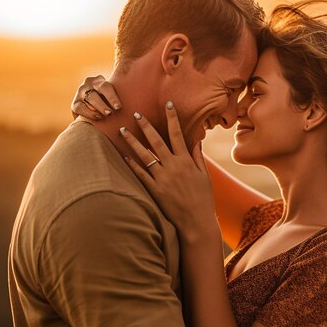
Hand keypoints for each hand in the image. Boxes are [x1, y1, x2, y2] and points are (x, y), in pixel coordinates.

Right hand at [71, 75, 121, 120]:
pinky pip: (80, 107)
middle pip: (97, 91)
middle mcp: (89, 84)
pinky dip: (88, 113)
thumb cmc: (110, 104)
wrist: (92, 110)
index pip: (106, 86)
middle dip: (104, 103)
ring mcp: (80, 92)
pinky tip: (97, 117)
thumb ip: (122, 99)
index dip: (112, 97)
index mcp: (99, 80)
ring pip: (89, 98)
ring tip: (105, 115)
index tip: (119, 107)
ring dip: (98, 107)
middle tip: (110, 113)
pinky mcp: (74, 103)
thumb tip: (141, 102)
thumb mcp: (114, 98)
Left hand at [120, 102, 218, 240]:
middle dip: (145, 126)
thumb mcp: (204, 176)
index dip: (172, 118)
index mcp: (186, 161)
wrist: (196, 222)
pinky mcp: (154, 190)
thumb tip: (195, 141)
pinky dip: (131, 164)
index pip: (178, 134)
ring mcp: (162, 178)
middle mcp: (173, 167)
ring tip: (121, 131)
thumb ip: (197, 158)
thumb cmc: (203, 199)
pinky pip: (140, 174)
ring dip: (132, 142)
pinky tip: (123, 156)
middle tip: (135, 114)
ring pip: (144, 155)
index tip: (167, 104)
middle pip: (156, 141)